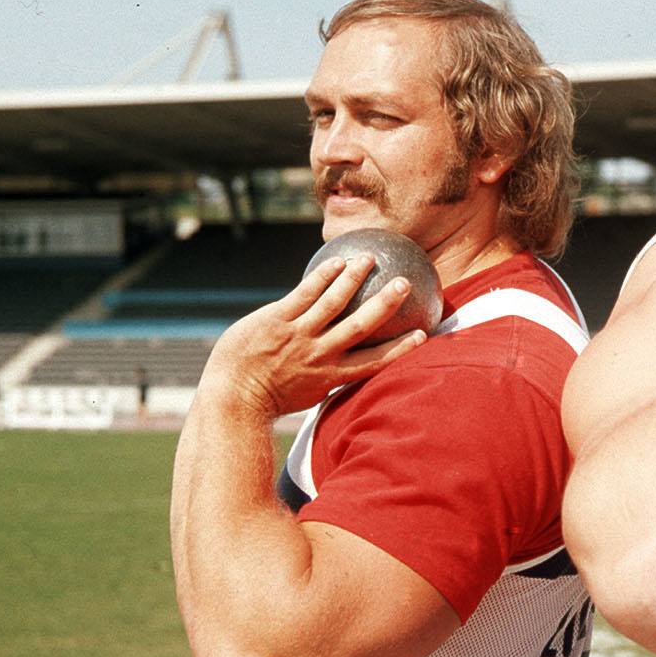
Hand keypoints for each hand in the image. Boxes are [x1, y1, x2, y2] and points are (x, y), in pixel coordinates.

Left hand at [204, 254, 424, 416]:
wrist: (232, 397)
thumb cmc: (269, 397)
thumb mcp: (307, 393)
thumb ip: (327, 375)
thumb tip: (344, 363)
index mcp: (332, 376)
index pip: (375, 362)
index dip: (401, 348)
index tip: (422, 334)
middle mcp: (321, 355)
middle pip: (361, 325)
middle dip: (385, 304)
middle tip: (404, 284)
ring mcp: (299, 335)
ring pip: (335, 301)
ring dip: (355, 277)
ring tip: (370, 259)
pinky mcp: (277, 319)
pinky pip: (305, 293)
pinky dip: (324, 276)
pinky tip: (337, 261)